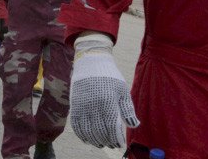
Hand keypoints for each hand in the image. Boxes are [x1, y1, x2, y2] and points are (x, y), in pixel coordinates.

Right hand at [70, 33, 139, 148]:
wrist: (90, 62)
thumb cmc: (110, 76)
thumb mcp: (122, 90)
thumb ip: (127, 109)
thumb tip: (134, 125)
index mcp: (108, 101)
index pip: (112, 127)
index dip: (116, 138)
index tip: (120, 143)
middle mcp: (94, 105)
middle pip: (100, 131)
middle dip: (107, 141)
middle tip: (112, 144)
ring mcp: (82, 106)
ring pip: (87, 131)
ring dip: (95, 141)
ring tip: (102, 143)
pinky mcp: (74, 106)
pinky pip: (76, 126)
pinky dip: (82, 135)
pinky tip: (89, 139)